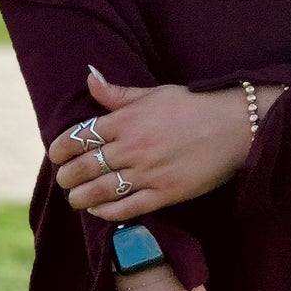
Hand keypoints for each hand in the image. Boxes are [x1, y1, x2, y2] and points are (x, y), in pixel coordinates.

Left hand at [51, 73, 278, 221]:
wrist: (235, 126)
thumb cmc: (194, 105)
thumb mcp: (154, 93)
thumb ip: (119, 93)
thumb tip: (89, 78)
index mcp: (127, 120)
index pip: (80, 136)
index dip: (61, 149)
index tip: (56, 155)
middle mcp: (133, 147)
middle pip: (85, 167)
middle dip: (67, 176)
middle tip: (64, 180)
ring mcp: (148, 173)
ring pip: (100, 191)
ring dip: (80, 198)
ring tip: (75, 198)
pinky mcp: (165, 194)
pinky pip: (126, 208)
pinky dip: (106, 212)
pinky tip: (98, 211)